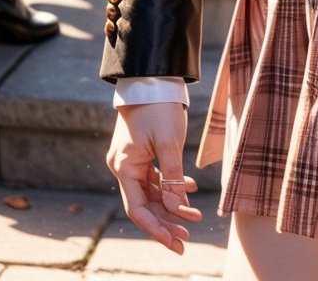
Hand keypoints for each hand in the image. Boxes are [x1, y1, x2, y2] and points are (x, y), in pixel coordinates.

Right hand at [106, 102, 200, 253]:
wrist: (154, 76)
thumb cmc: (160, 106)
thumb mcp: (169, 142)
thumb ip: (172, 178)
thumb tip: (175, 209)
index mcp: (124, 167)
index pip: (138, 208)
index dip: (156, 228)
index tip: (174, 242)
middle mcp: (124, 166)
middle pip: (145, 203)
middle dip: (167, 220)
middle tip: (188, 237)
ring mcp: (132, 159)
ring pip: (152, 191)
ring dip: (171, 203)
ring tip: (194, 216)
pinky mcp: (141, 151)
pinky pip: (155, 175)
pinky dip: (171, 183)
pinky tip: (190, 188)